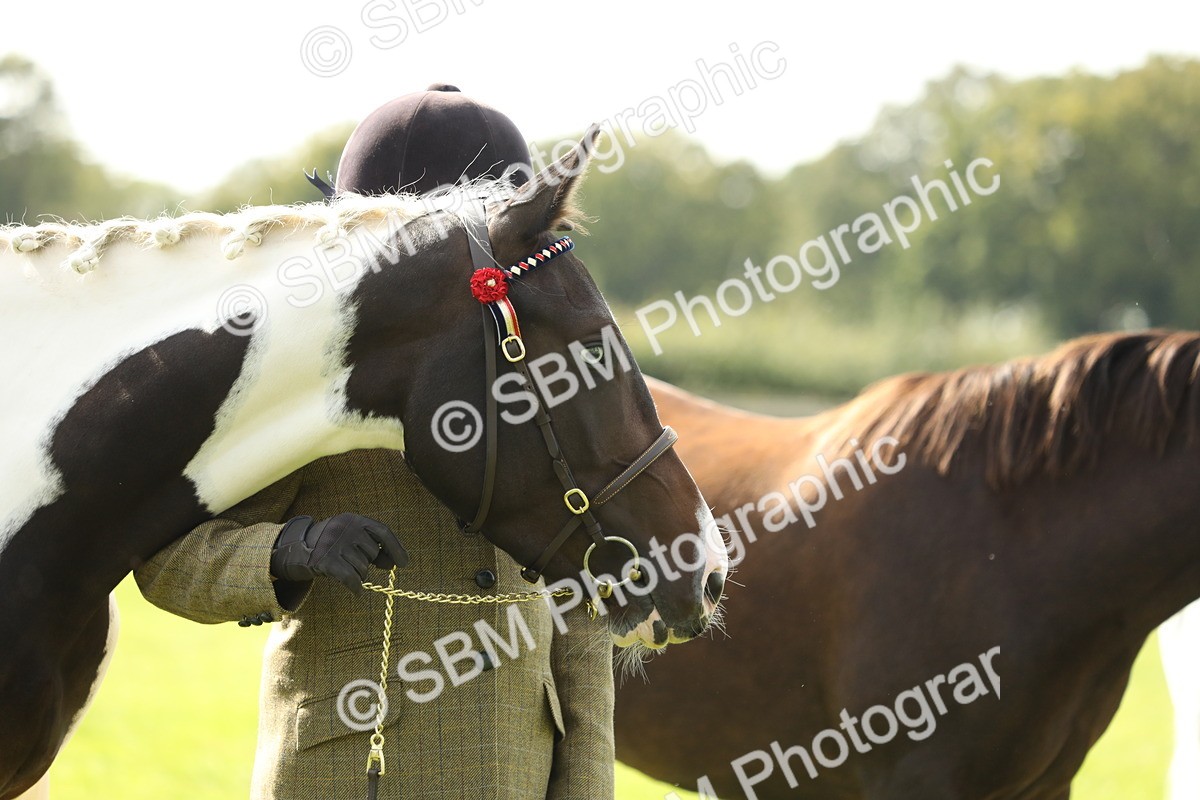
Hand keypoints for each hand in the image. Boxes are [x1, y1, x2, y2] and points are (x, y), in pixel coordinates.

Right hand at [270, 513, 408, 593]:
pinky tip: (358, 593)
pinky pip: (351, 579)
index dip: (396, 548)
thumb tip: (393, 564)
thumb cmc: (329, 546)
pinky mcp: (325, 561)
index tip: (404, 563)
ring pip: (362, 568)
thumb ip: (371, 548)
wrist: (295, 550)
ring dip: (357, 574)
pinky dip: (357, 588)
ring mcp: (334, 543)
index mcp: (353, 519)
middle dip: (367, 564)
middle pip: (372, 554)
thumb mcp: (349, 539)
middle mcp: (344, 528)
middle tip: (352, 563)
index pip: (382, 532)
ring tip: (343, 569)